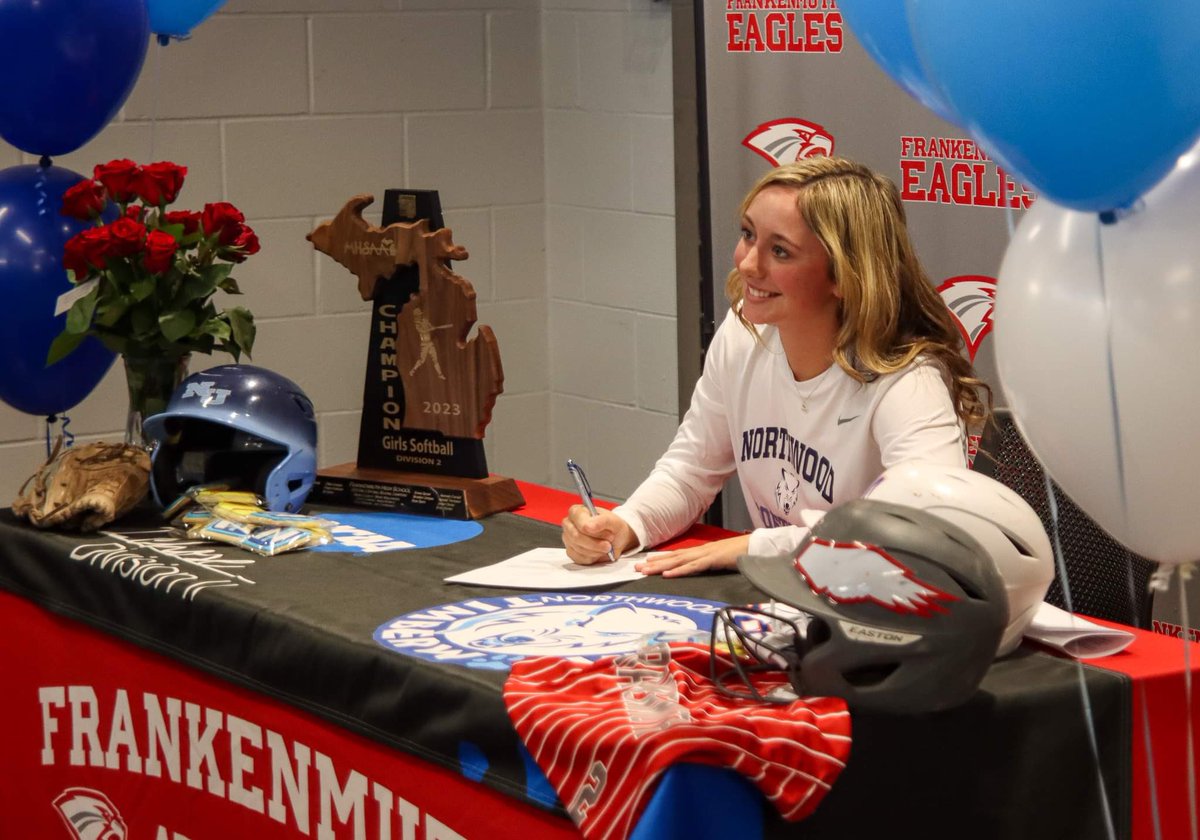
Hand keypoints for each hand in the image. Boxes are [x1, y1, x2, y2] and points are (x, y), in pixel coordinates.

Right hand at [562, 505, 636, 564]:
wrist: (616, 540)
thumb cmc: (613, 528)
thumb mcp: (613, 521)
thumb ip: (602, 521)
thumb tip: (588, 526)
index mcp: (577, 511)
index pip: (580, 522)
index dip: (594, 530)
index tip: (609, 535)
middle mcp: (569, 524)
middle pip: (577, 537)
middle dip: (596, 543)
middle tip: (609, 544)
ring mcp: (568, 538)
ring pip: (579, 549)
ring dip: (596, 551)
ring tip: (605, 546)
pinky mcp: (570, 552)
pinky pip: (579, 558)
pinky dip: (593, 557)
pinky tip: (598, 552)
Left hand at [635, 534, 750, 577]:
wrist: (757, 546)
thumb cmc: (741, 554)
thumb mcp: (721, 561)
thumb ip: (710, 565)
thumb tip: (700, 570)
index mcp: (701, 552)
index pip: (676, 556)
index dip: (660, 560)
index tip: (645, 564)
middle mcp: (700, 551)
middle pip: (672, 558)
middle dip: (653, 563)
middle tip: (636, 568)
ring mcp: (706, 554)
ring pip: (678, 562)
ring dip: (660, 567)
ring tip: (645, 571)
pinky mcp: (713, 560)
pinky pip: (694, 567)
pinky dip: (680, 571)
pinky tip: (668, 575)